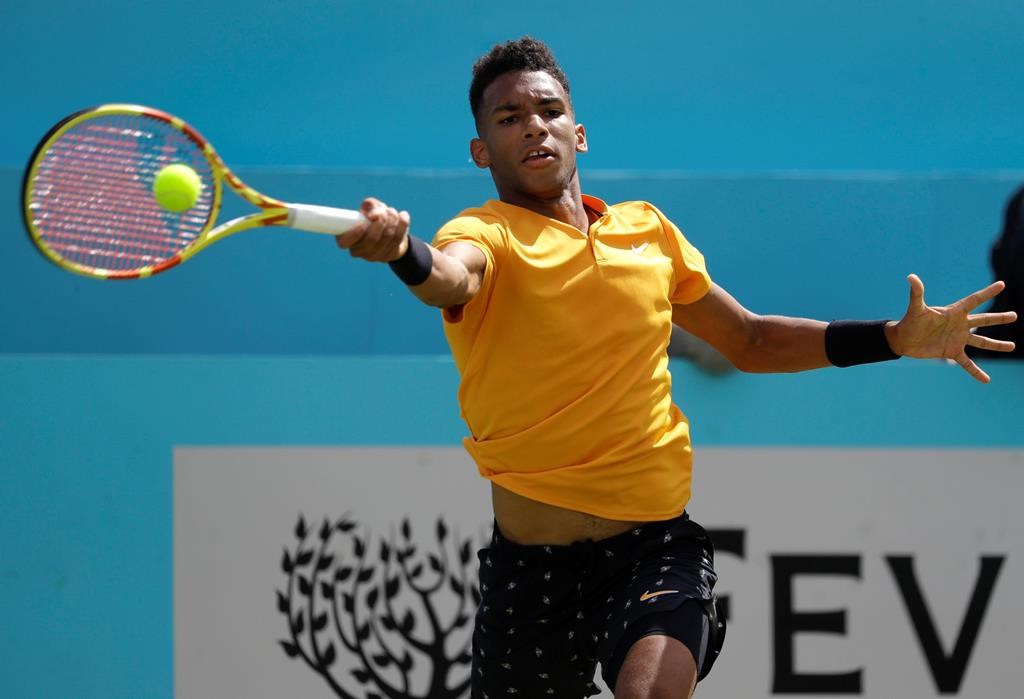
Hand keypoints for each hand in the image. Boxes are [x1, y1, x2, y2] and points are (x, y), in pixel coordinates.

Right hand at [334, 197, 410, 261]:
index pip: (344, 242)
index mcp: (347, 240)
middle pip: (372, 239)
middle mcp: (359, 251)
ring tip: (392, 211)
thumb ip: (369, 206)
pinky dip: (402, 224)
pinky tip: (403, 215)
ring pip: (387, 237)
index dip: (355, 232)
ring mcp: (374, 256)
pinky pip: (398, 239)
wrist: (390, 233)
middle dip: (381, 221)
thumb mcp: (369, 209)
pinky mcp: (388, 256)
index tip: (365, 220)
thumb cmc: (374, 218)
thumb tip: (373, 213)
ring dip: (392, 220)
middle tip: (384, 211)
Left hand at [887, 274, 1016, 382]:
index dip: (987, 292)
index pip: (974, 300)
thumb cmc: (910, 321)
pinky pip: (967, 364)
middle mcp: (959, 325)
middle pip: (983, 320)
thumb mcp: (916, 308)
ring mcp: (957, 339)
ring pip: (981, 342)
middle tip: (1014, 316)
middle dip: (999, 318)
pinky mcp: (952, 352)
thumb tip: (911, 276)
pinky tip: (986, 380)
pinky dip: (976, 372)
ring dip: (996, 345)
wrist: (903, 340)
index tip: (1001, 284)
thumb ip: (917, 293)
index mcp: (954, 312)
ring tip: (1012, 347)